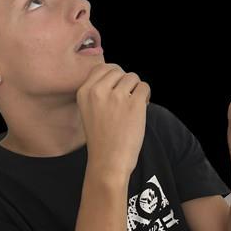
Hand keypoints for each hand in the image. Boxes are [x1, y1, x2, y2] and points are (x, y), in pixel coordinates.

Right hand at [76, 63, 150, 177]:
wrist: (108, 162)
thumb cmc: (101, 140)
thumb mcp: (89, 111)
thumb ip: (98, 92)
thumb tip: (118, 75)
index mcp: (84, 92)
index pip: (102, 68)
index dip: (114, 77)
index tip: (118, 89)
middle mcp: (98, 91)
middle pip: (119, 71)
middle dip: (126, 83)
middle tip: (126, 101)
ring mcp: (117, 96)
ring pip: (133, 77)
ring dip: (136, 90)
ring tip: (133, 107)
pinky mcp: (134, 104)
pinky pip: (145, 87)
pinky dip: (146, 97)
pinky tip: (141, 109)